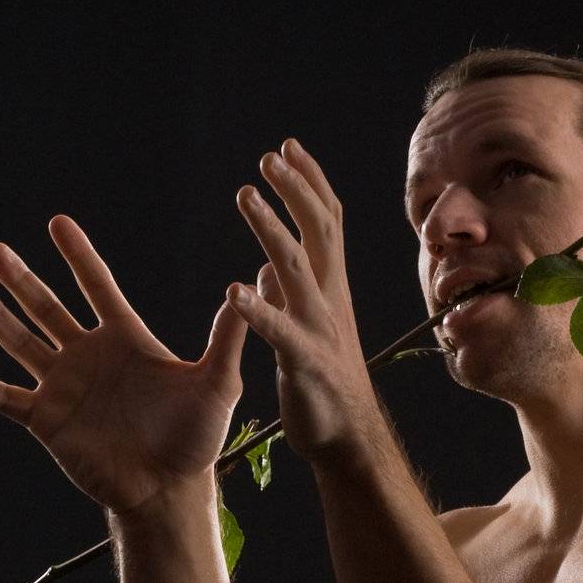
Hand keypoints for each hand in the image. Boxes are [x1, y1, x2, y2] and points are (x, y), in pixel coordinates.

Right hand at [0, 216, 250, 515]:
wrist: (168, 491)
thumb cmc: (196, 440)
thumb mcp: (218, 385)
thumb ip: (226, 339)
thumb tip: (246, 288)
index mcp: (125, 340)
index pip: (97, 287)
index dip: (78, 256)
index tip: (58, 223)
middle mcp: (89, 357)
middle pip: (47, 307)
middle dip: (21, 279)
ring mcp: (64, 388)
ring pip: (20, 343)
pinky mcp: (46, 421)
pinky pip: (5, 398)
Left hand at [227, 139, 379, 462]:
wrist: (348, 437)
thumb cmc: (325, 383)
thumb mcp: (306, 330)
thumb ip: (287, 297)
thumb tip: (264, 271)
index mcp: (330, 289)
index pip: (326, 222)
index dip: (309, 182)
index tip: (288, 146)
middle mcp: (329, 300)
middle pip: (320, 231)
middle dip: (297, 190)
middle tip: (270, 156)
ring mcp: (319, 329)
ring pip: (297, 267)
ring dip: (271, 228)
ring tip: (246, 194)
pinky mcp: (304, 362)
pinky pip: (279, 331)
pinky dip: (258, 309)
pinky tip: (233, 290)